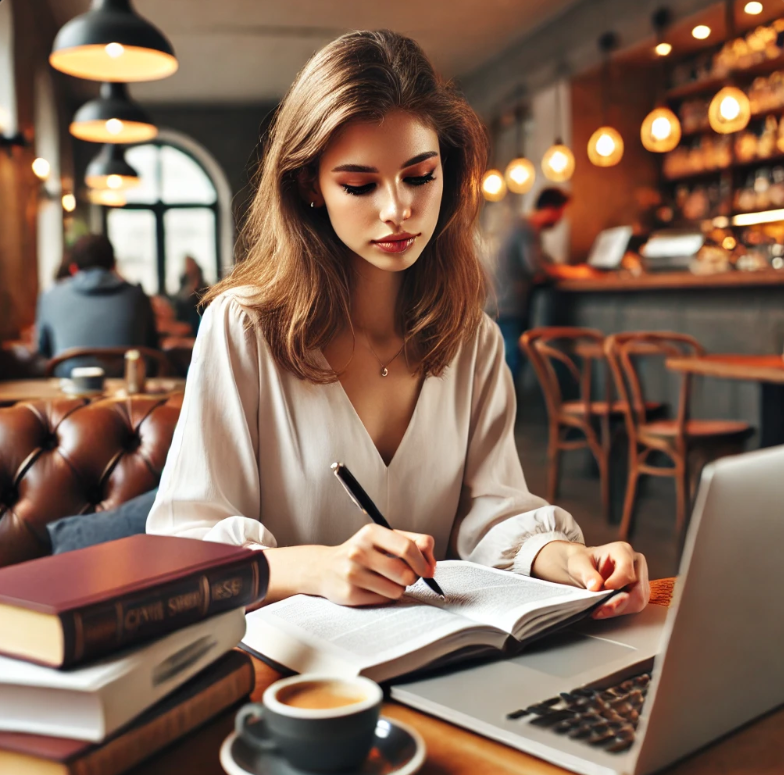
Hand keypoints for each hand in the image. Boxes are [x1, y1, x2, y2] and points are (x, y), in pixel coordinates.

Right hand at [314, 524, 436, 606]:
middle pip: (405, 573)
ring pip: (397, 590)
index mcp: (371, 532)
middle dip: (412, 577)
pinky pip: (384, 600)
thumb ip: (412, 542)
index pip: (408, 548)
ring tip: (386, 580)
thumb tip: (431, 563)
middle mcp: (359, 551)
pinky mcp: (350, 594)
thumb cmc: (362, 551)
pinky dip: (385, 596)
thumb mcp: (384, 538)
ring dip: (399, 588)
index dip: (423, 561)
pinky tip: (374, 587)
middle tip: (407, 575)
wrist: (324, 568)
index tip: (427, 568)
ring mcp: (352, 574)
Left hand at [532, 541, 649, 618]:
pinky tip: (605, 611)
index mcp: (622, 551)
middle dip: (619, 602)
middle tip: (601, 609)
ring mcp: (640, 578)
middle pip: (637, 588)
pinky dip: (620, 610)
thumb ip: (587, 573)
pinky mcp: (639, 591)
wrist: (586, 567)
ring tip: (600, 611)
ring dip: (619, 608)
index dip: (617, 582)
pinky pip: (634, 605)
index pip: (627, 569)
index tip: (604, 588)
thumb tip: (595, 586)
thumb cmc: (584, 562)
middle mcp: (635, 563)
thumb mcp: (579, 563)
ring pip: (638, 600)